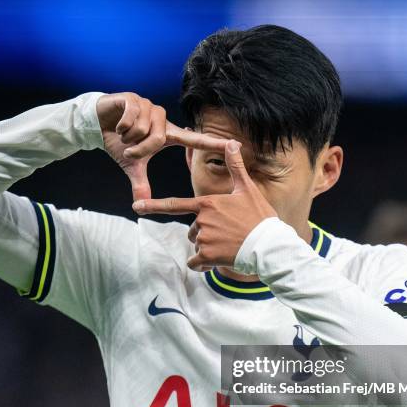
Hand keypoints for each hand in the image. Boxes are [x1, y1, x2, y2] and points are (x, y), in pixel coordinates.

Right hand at [96, 92, 229, 201]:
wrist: (97, 124)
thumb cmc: (119, 143)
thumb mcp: (131, 165)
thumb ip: (140, 183)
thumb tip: (140, 205)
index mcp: (167, 134)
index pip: (194, 140)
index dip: (213, 144)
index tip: (234, 145)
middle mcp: (162, 119)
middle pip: (159, 139)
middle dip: (140, 149)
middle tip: (128, 149)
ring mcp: (149, 106)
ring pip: (145, 129)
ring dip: (129, 137)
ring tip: (123, 133)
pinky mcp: (134, 98)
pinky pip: (132, 117)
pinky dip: (121, 125)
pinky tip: (117, 123)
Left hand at [132, 140, 277, 270]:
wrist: (270, 245)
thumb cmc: (260, 217)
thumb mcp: (247, 190)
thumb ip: (235, 167)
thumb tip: (232, 142)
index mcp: (207, 203)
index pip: (175, 205)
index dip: (153, 206)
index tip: (136, 207)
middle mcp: (201, 220)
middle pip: (192, 230)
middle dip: (205, 234)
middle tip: (228, 234)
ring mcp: (203, 238)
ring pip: (197, 245)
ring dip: (208, 249)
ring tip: (229, 245)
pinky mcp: (207, 255)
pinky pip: (196, 262)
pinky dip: (204, 264)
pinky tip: (220, 259)